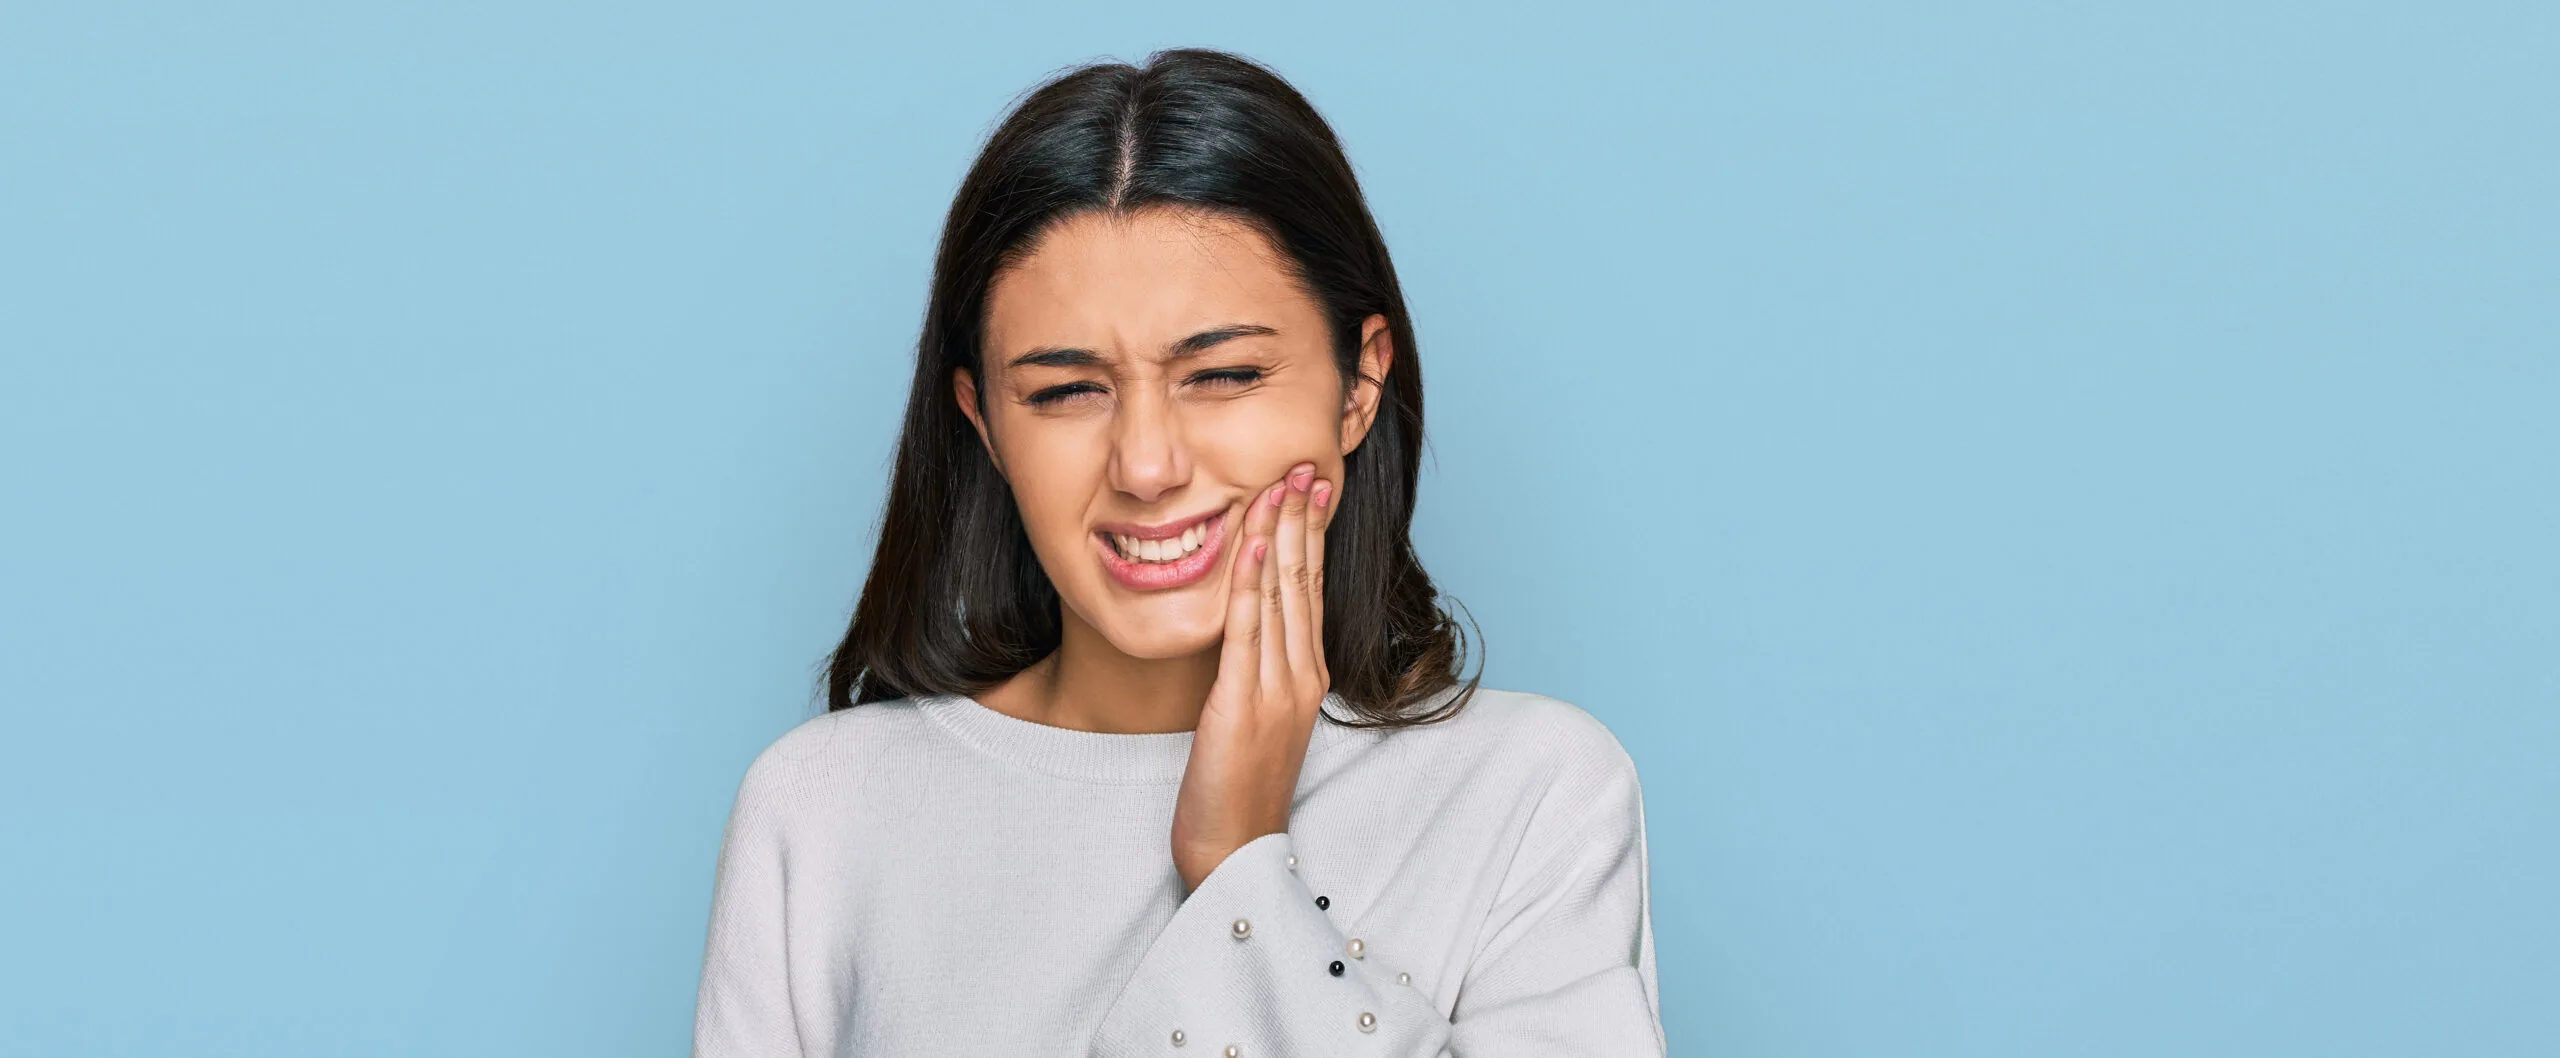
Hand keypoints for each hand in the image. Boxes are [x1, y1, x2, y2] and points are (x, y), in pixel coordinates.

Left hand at [1170, 460, 1334, 892]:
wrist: (1233, 850)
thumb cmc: (1238, 790)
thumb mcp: (1256, 720)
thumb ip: (1259, 672)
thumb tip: (1248, 630)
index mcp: (1307, 678)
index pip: (1311, 591)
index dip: (1311, 536)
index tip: (1311, 488)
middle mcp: (1301, 677)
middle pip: (1305, 582)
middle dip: (1303, 520)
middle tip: (1304, 465)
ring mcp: (1278, 690)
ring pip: (1282, 596)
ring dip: (1280, 535)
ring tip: (1280, 484)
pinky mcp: (1244, 703)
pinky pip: (1249, 631)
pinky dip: (1250, 582)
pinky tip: (1249, 544)